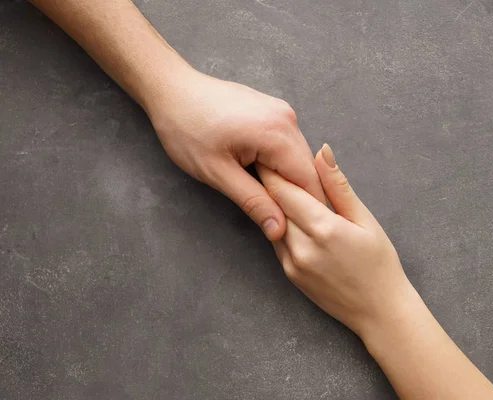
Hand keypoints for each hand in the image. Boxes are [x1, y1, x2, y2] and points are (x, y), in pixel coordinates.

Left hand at [145, 66, 324, 239]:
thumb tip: (279, 230)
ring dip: (289, 180)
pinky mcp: (275, 111)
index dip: (309, 210)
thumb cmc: (186, 128)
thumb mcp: (217, 173)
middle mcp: (287, 118)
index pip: (310, 180)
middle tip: (280, 221)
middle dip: (299, 197)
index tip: (299, 231)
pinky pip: (289, 144)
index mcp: (277, 133)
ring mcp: (283, 111)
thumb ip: (253, 202)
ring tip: (268, 198)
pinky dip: (282, 164)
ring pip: (299, 158)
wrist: (171, 90)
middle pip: (308, 169)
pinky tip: (262, 175)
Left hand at [257, 144, 409, 336]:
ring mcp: (292, 263)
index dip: (271, 168)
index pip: (284, 190)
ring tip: (276, 184)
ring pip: (273, 222)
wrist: (379, 312)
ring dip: (273, 203)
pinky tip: (289, 215)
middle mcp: (301, 247)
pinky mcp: (290, 274)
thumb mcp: (365, 220)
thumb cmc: (380, 263)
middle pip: (274, 204)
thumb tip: (322, 151)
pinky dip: (281, 225)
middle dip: (269, 182)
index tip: (264, 151)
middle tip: (264, 159)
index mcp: (323, 228)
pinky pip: (277, 241)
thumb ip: (338, 186)